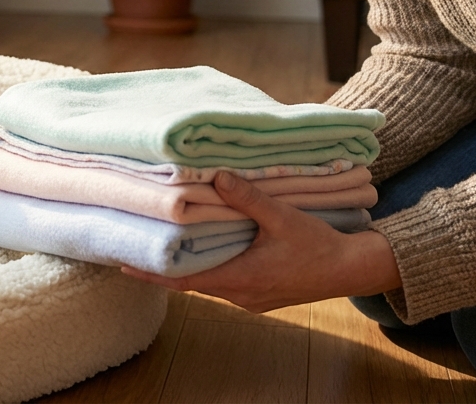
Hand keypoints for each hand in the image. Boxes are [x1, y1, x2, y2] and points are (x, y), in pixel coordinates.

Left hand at [121, 172, 400, 312]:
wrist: (351, 269)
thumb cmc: (319, 245)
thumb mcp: (282, 217)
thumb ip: (249, 198)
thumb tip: (217, 176)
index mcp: (240, 279)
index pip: (182, 282)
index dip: (151, 274)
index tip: (124, 265)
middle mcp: (240, 294)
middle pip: (191, 283)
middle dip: (165, 267)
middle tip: (139, 245)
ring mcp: (250, 298)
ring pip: (209, 282)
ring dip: (189, 265)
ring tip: (165, 244)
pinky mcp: (261, 295)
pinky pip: (227, 283)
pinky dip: (211, 267)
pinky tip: (206, 248)